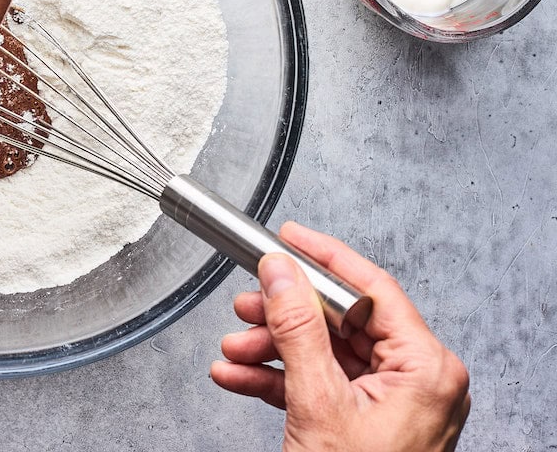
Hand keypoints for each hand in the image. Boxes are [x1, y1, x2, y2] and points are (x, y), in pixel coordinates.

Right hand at [210, 221, 468, 451]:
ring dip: (270, 350)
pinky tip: (238, 376)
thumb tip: (280, 271)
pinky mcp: (365, 422)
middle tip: (246, 305)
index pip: (372, 290)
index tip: (288, 238)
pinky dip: (276, 380)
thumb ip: (296, 328)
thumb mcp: (317, 402)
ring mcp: (391, 403)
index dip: (325, 259)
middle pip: (340, 322)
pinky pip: (317, 384)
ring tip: (233, 350)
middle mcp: (416, 381)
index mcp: (426, 368)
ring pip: (322, 353)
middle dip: (282, 317)